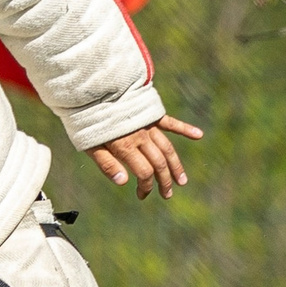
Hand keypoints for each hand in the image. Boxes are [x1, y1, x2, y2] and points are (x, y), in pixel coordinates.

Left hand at [87, 114, 203, 199]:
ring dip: (176, 165)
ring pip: (167, 148)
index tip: (142, 195)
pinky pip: (171, 123)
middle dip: (164, 181)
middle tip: (167, 194)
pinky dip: (185, 129)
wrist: (92, 90)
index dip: (146, 187)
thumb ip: (107, 164)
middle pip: (159, 163)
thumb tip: (124, 183)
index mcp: (125, 147)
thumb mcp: (90, 145)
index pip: (144, 172)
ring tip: (182, 180)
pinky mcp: (151, 113)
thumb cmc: (87, 121)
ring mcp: (148, 125)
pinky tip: (198, 135)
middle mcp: (140, 137)